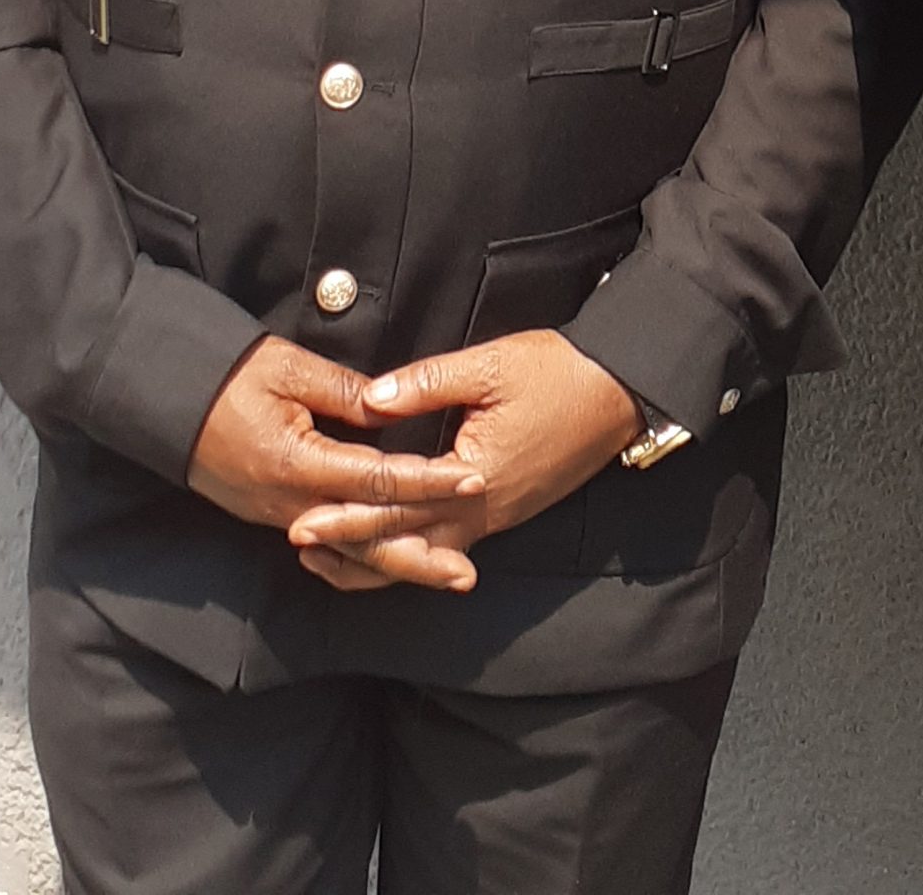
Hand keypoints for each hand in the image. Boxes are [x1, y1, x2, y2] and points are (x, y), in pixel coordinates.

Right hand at [187, 335, 485, 590]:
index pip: (378, 481)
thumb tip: (392, 411)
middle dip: (418, 559)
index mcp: (297, 464)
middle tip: (467, 576)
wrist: (164, 399)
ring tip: (441, 574)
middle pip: (365, 540)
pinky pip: (325, 544)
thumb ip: (345, 393)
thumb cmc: (227, 374)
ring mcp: (276, 514)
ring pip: (346, 550)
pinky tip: (387, 559)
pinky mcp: (269, 513)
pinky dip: (359, 555)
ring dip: (394, 563)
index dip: (429, 482)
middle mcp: (289, 503)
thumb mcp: (290, 369)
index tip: (473, 481)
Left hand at [286, 329, 643, 593]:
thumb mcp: (490, 366)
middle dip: (351, 549)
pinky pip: (449, 544)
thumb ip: (425, 384)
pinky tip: (389, 541)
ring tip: (330, 556)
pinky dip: (411, 549)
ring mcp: (498, 517)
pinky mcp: (506, 510)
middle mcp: (485, 513)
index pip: (399, 509)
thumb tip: (369, 400)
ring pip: (427, 555)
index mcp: (476, 479)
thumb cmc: (559, 372)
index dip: (348, 517)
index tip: (303, 522)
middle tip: (301, 548)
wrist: (621, 392)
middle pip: (407, 548)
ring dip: (378, 557)